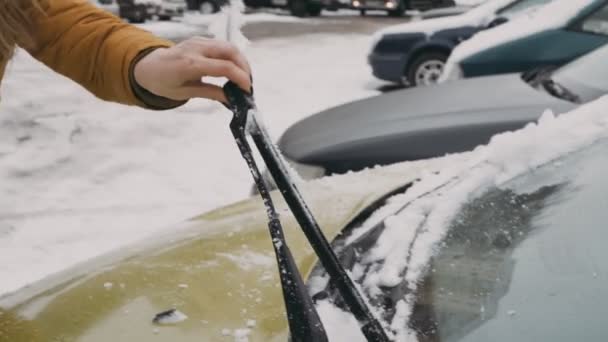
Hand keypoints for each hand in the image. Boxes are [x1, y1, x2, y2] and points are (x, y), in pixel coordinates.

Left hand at [133, 37, 251, 102]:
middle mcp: (196, 49)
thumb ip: (210, 93)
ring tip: (243, 78)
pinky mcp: (200, 40)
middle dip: (245, 68)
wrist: (148, 66)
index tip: (247, 90)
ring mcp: (198, 41)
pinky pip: (222, 46)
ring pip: (229, 46)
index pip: (224, 67)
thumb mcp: (185, 93)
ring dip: (241, 62)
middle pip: (231, 52)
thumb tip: (232, 99)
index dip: (241, 78)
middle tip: (248, 85)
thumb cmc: (163, 83)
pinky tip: (234, 70)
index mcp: (190, 65)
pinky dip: (233, 57)